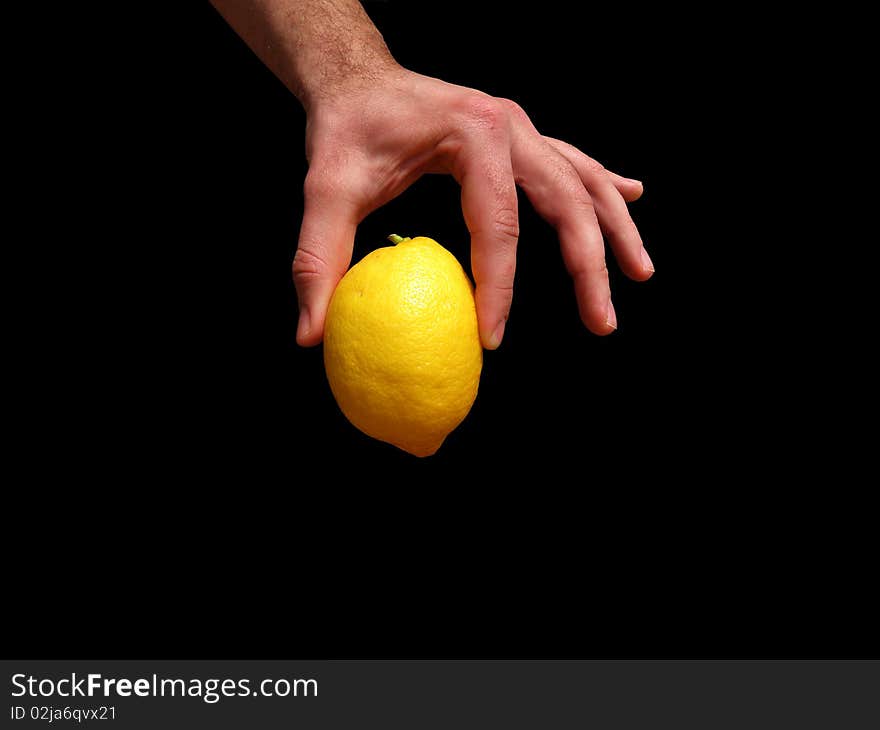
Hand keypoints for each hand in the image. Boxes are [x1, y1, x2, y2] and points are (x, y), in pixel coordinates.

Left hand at [293, 67, 651, 347]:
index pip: (498, 223)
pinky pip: (575, 164)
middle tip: (601, 323)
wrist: (359, 78)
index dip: (498, 286)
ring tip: (640, 276)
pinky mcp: (521, 139)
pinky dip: (605, 187)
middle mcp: (511, 126)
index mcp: (473, 134)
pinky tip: (634, 198)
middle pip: (567, 202)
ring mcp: (522, 130)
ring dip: (615, 230)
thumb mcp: (326, 188)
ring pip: (585, 182)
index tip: (491, 338)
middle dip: (589, 266)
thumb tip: (312, 334)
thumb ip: (317, 258)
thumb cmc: (347, 128)